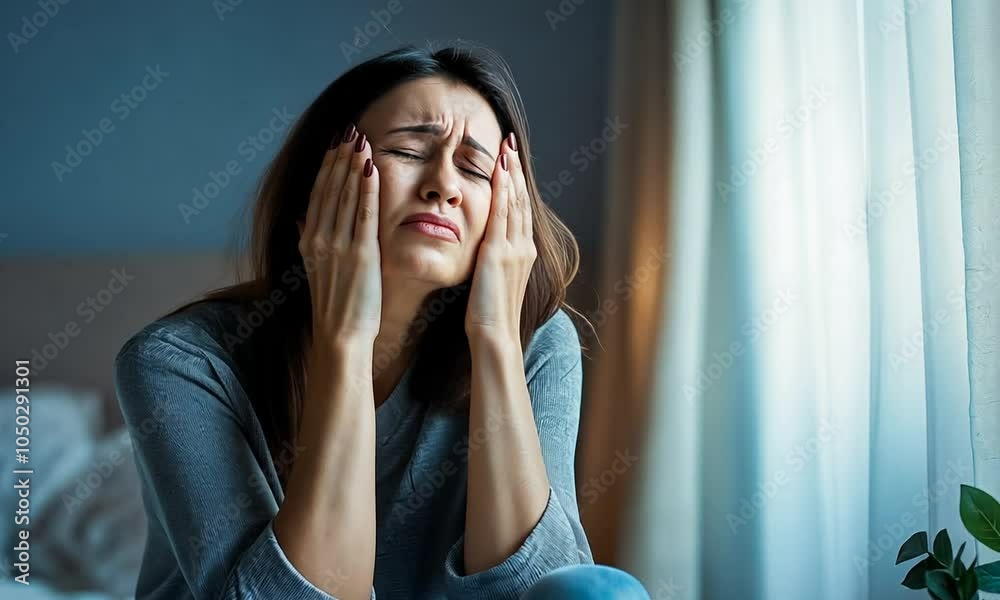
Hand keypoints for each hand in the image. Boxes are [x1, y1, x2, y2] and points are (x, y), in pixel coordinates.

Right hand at [298, 124, 381, 347]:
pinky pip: (364, 214)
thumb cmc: (334, 308)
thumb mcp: (314, 270)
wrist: (340, 336)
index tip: (336, 144)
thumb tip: (302, 221)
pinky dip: (367, 189)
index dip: (327, 166)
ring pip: (346, 196)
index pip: (317, 194)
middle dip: (340, 157)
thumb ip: (310, 243)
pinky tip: (372, 169)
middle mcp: (319, 239)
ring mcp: (338, 246)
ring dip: (353, 165)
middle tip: (350, 130)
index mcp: (308, 241)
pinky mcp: (361, 254)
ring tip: (361, 140)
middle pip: (330, 188)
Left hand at [465, 133, 536, 341]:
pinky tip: (498, 172)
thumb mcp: (494, 282)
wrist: (495, 335)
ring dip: (510, 173)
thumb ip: (492, 262)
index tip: (510, 162)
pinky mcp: (499, 253)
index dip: (516, 185)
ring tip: (505, 149)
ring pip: (515, 202)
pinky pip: (502, 214)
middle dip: (516, 171)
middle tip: (510, 144)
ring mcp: (514, 249)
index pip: (520, 211)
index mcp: (523, 254)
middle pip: (521, 200)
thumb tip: (484, 251)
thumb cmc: (490, 316)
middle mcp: (523, 247)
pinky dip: (502, 190)